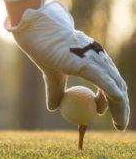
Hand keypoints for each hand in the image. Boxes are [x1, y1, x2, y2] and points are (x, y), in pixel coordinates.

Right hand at [5, 0, 128, 130]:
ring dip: (121, 108)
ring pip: (116, 87)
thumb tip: (54, 108)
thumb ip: (55, 91)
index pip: (108, 81)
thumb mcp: (51, 76)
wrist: (37, 33)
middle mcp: (99, 58)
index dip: (108, 99)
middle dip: (121, 107)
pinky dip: (113, 98)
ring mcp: (96, 59)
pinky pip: (106, 84)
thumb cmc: (44, 50)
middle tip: (119, 125)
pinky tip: (117, 110)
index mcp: (92, 59)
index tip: (98, 112)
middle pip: (118, 85)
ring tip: (119, 125)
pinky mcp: (89, 63)